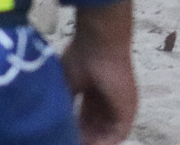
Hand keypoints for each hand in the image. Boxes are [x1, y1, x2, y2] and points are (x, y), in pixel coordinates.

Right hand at [59, 0, 136, 144]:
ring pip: (106, 134)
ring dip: (92, 142)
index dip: (73, 131)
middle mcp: (108, 101)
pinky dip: (103, 143)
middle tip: (64, 143)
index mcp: (95, 93)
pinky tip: (87, 144)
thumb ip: (64, 105)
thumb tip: (51, 122)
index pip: (84, 120)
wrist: (100, 44)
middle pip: (95, 129)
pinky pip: (117, 136)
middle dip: (81, 138)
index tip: (59, 136)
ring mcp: (120, 106)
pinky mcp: (129, 111)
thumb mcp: (66, 85)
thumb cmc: (81, 57)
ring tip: (74, 143)